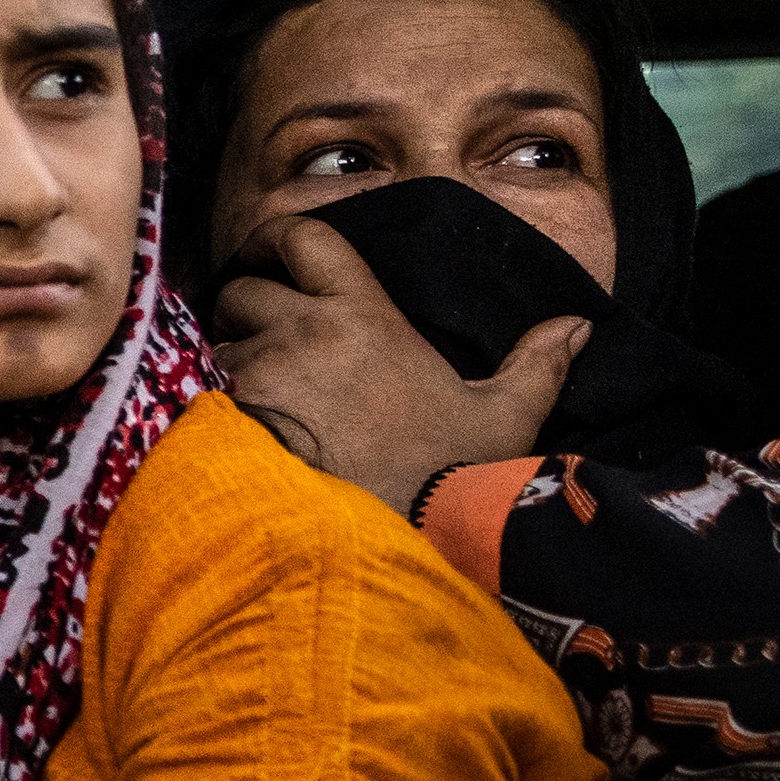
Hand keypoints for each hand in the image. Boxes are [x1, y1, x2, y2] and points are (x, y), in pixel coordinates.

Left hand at [212, 215, 586, 509]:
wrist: (383, 544)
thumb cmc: (445, 480)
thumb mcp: (503, 421)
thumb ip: (537, 367)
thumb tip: (576, 325)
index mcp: (363, 316)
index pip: (304, 237)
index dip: (278, 236)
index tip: (274, 252)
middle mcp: (301, 333)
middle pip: (243, 290)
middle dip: (248, 306)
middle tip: (268, 338)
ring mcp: (257, 376)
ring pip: (218, 343)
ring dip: (232, 359)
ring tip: (266, 396)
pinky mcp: (226, 421)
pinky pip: (203, 393)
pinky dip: (218, 404)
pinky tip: (245, 434)